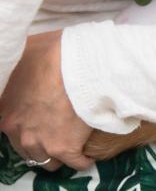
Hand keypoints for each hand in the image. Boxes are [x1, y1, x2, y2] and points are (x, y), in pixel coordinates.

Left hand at [0, 31, 93, 171]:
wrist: (79, 64)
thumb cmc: (53, 55)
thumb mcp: (26, 53)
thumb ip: (21, 67)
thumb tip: (24, 61)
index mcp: (6, 111)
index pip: (11, 129)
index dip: (28, 123)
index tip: (41, 118)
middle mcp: (19, 132)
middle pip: (28, 149)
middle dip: (41, 141)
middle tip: (56, 130)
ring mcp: (43, 142)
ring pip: (48, 160)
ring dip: (59, 152)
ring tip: (72, 142)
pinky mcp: (67, 147)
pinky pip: (77, 163)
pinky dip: (83, 159)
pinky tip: (88, 152)